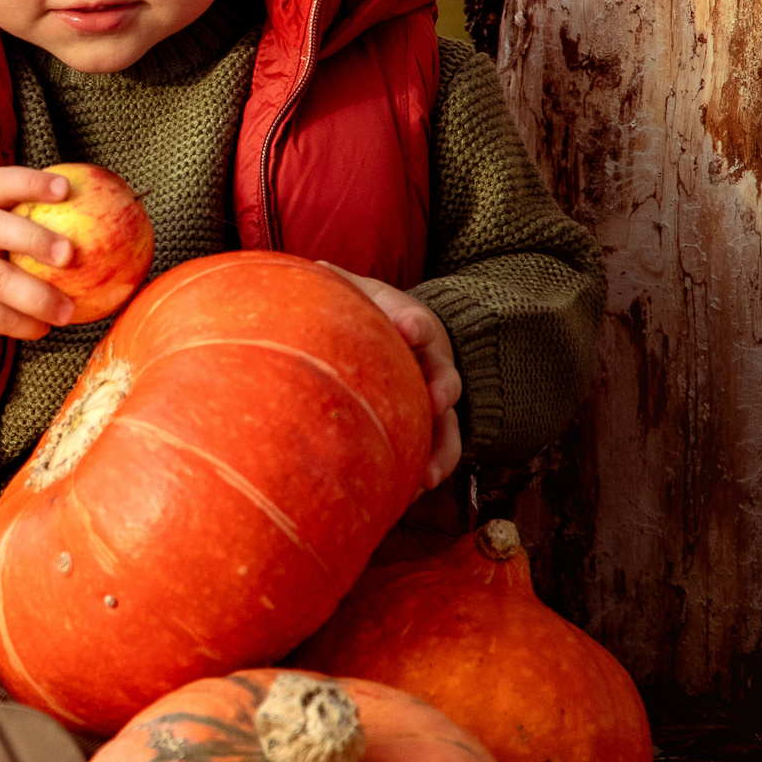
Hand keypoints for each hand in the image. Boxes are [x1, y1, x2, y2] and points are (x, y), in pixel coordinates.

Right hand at [0, 168, 79, 347]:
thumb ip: (29, 208)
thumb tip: (104, 203)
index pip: (1, 183)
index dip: (32, 184)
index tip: (65, 189)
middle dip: (33, 240)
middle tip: (70, 255)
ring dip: (36, 298)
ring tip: (68, 311)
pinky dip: (22, 325)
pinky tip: (44, 328)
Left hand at [320, 263, 462, 489]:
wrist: (400, 336)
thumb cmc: (367, 314)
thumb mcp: (356, 294)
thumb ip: (337, 285)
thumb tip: (313, 270)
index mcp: (409, 324)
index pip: (416, 320)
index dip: (412, 323)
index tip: (408, 329)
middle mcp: (430, 361)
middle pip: (444, 373)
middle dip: (442, 386)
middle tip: (436, 398)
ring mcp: (435, 396)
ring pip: (448, 422)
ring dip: (440, 446)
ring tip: (426, 474)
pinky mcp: (432, 426)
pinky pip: (440, 450)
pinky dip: (432, 468)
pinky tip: (413, 491)